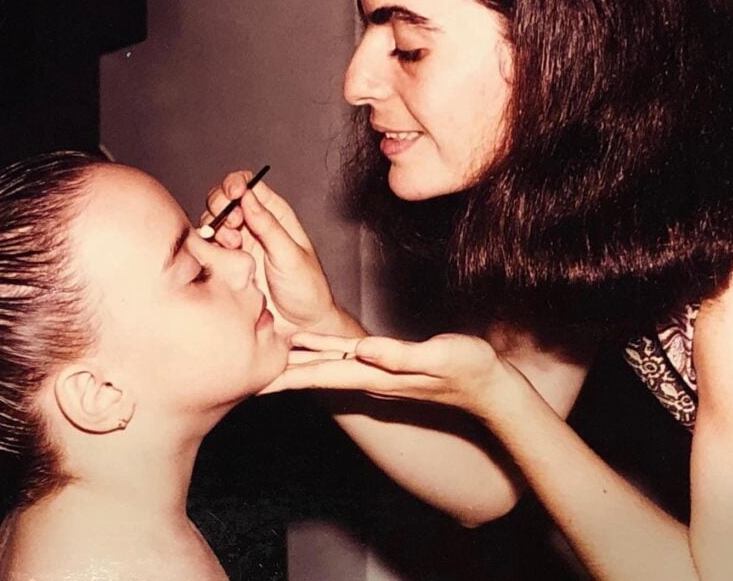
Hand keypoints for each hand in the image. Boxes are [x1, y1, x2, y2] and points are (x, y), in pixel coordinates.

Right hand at [204, 170, 338, 335]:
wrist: (300, 326)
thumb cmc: (306, 289)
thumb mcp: (290, 254)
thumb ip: (268, 225)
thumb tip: (248, 196)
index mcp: (276, 215)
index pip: (250, 185)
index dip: (236, 183)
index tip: (233, 193)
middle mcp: (255, 225)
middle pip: (224, 199)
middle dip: (221, 206)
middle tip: (233, 226)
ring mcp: (239, 244)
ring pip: (214, 222)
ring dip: (217, 228)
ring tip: (232, 245)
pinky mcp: (227, 263)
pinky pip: (208, 246)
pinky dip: (209, 246)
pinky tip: (224, 256)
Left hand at [260, 332, 524, 420]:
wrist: (490, 387)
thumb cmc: (470, 370)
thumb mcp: (438, 358)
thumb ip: (400, 355)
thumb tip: (361, 349)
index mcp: (375, 374)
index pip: (321, 375)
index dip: (288, 374)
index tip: (256, 378)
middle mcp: (369, 375)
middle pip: (313, 373)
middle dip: (280, 372)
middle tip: (243, 371)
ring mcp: (376, 371)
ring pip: (325, 365)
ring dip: (295, 362)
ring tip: (264, 356)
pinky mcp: (384, 362)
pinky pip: (342, 356)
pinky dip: (319, 351)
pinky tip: (307, 346)